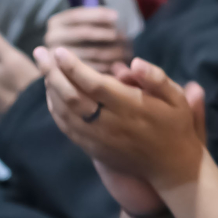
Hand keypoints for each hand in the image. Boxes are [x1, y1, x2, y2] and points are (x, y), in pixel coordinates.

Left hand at [34, 46, 208, 196]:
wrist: (172, 167)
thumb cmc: (176, 127)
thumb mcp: (177, 100)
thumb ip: (157, 78)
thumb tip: (133, 63)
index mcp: (131, 108)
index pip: (93, 84)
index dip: (73, 67)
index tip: (59, 50)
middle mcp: (111, 124)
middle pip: (71, 96)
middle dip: (52, 73)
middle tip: (40, 53)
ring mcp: (99, 139)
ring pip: (65, 112)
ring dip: (51, 89)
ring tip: (45, 68)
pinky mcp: (93, 149)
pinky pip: (67, 128)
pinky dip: (55, 110)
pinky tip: (52, 95)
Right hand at [45, 6, 131, 67]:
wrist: (63, 68)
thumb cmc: (81, 42)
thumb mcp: (81, 26)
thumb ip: (93, 19)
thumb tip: (115, 16)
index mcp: (56, 22)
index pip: (78, 16)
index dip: (98, 15)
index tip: (116, 16)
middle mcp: (52, 38)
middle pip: (84, 33)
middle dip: (107, 33)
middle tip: (125, 36)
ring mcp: (57, 57)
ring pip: (91, 52)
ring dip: (112, 50)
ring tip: (126, 50)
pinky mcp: (69, 76)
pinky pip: (93, 69)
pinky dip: (109, 66)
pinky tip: (121, 65)